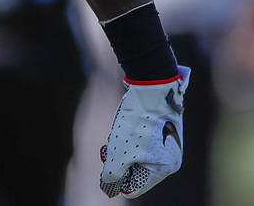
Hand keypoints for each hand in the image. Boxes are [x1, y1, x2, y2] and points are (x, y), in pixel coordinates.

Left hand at [100, 65, 190, 197]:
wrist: (150, 89)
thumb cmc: (137, 123)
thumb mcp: (120, 152)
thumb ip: (113, 173)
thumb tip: (108, 184)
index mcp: (164, 169)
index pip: (136, 187)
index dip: (118, 181)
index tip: (106, 167)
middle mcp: (169, 159)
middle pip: (135, 171)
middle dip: (119, 161)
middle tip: (108, 149)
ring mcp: (165, 144)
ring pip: (134, 156)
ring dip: (120, 149)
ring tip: (116, 135)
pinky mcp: (158, 130)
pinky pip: (138, 143)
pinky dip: (127, 139)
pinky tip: (122, 128)